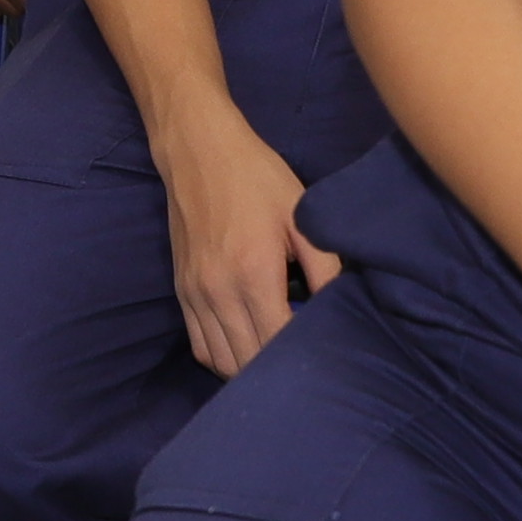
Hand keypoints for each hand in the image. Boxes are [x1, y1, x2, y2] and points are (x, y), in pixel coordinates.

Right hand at [154, 119, 338, 381]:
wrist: (197, 151)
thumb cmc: (257, 178)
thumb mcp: (301, 216)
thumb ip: (325, 267)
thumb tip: (340, 310)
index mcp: (252, 273)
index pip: (277, 341)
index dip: (302, 357)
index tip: (325, 355)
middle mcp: (218, 292)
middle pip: (248, 361)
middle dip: (278, 369)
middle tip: (306, 361)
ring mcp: (195, 295)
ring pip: (221, 361)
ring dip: (249, 369)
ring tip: (277, 359)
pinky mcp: (181, 292)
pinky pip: (200, 346)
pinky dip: (223, 358)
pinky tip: (246, 347)